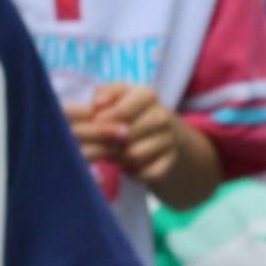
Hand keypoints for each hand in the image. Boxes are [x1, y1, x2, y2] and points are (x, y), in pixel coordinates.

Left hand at [72, 82, 207, 199]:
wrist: (161, 130)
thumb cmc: (129, 110)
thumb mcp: (117, 94)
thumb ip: (104, 93)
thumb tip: (97, 104)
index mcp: (147, 95)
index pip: (120, 112)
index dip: (102, 122)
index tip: (95, 125)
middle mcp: (162, 116)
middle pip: (126, 136)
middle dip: (110, 142)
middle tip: (104, 142)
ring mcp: (169, 139)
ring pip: (134, 155)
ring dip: (120, 158)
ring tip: (116, 153)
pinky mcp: (171, 160)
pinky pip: (146, 173)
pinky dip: (134, 173)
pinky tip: (129, 165)